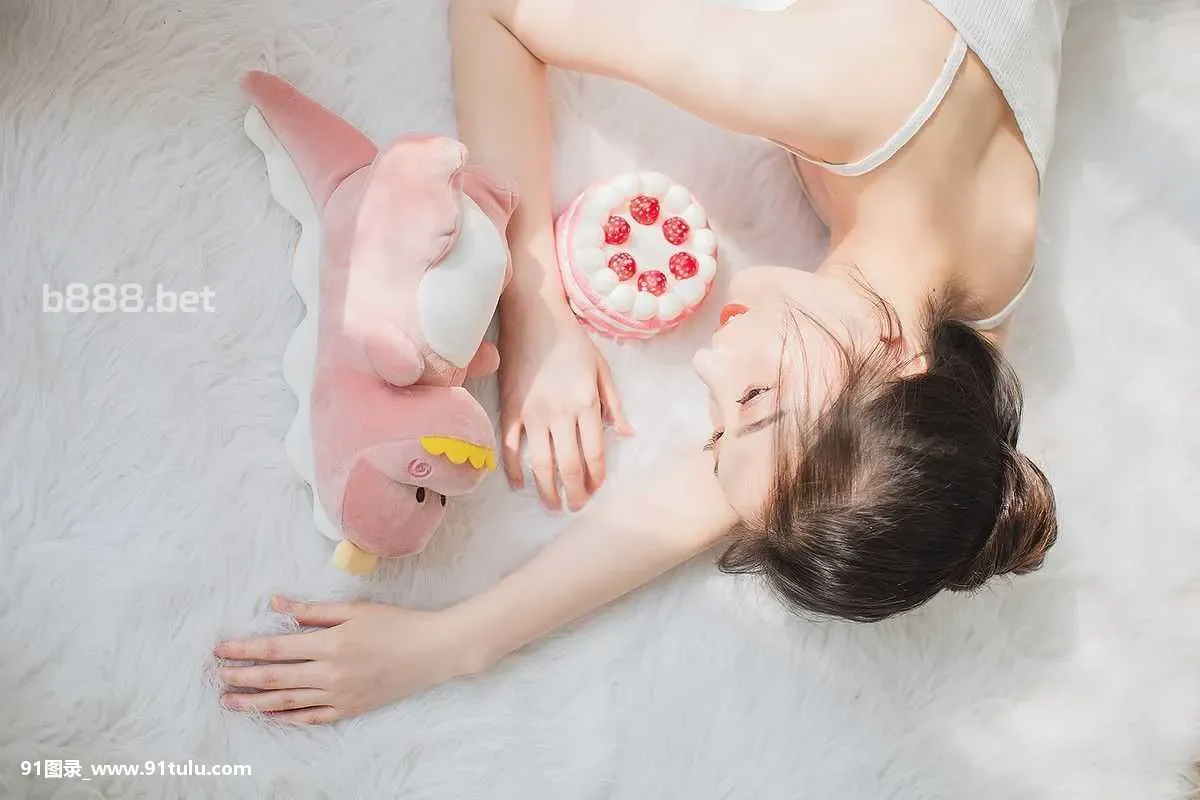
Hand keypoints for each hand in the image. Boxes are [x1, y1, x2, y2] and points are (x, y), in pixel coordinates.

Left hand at [214, 596, 483, 724]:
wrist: (433, 651)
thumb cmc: (397, 623)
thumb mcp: (355, 609)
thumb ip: (312, 611)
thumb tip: (275, 606)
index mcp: (329, 644)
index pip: (275, 649)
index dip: (244, 650)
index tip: (220, 650)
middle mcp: (330, 674)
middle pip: (274, 678)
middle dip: (240, 678)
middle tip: (214, 678)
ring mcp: (339, 695)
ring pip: (287, 702)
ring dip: (254, 702)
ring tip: (230, 701)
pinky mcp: (350, 708)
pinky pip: (311, 718)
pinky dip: (287, 717)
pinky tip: (269, 714)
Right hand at [498, 296, 632, 511]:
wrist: (534, 318)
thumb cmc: (573, 343)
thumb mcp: (602, 370)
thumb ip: (614, 405)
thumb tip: (627, 435)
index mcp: (585, 404)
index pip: (593, 453)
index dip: (596, 477)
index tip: (596, 490)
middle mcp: (559, 414)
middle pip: (568, 465)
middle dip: (574, 493)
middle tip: (577, 507)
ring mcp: (531, 414)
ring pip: (539, 463)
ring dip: (546, 490)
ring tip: (553, 504)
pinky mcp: (509, 410)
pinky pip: (509, 447)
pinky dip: (513, 469)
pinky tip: (519, 484)